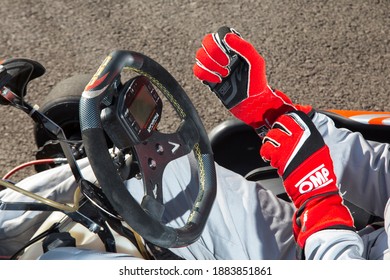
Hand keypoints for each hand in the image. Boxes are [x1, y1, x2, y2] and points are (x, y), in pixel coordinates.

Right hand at [193, 27, 309, 135]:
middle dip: (214, 54)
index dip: (221, 41)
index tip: (229, 53)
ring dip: (211, 65)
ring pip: (199, 56)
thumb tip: (226, 36)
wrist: (251, 103)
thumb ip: (244, 47)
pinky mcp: (209, 78)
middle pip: (206, 42)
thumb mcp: (256, 62)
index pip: (220, 33)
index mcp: (235, 47)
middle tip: (227, 64)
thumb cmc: (257, 83)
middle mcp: (223, 54)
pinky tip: (217, 80)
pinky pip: (197, 70)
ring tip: (225, 74)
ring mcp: (215, 66)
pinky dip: (204, 74)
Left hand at [260, 111, 353, 250]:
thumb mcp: (319, 152)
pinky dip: (266, 153)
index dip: (286, 117)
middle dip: (276, 128)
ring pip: (272, 135)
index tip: (281, 120)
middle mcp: (302, 138)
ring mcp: (290, 147)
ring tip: (272, 149)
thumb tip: (298, 132)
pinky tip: (269, 158)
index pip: (296, 116)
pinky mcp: (280, 158)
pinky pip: (267, 149)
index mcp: (313, 135)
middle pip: (282, 122)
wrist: (316, 191)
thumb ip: (309, 140)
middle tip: (275, 136)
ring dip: (269, 141)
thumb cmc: (318, 175)